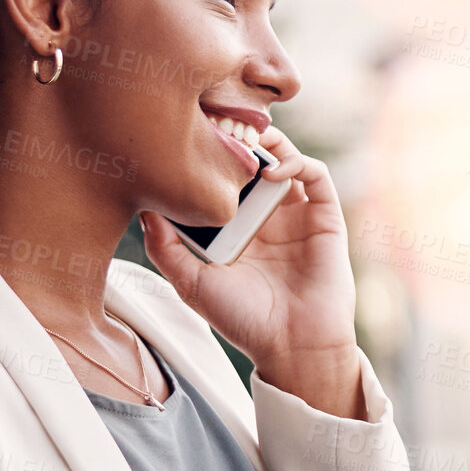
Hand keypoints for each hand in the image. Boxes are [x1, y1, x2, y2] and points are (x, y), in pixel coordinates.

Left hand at [140, 125, 364, 418]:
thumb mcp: (191, 284)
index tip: (193, 139)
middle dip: (240, 138)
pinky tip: (273, 171)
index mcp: (237, 227)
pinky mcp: (325, 217)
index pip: (225, 179)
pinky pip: (315, 176)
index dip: (214, 156)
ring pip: (286, 159)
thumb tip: (144, 207)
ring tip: (248, 141)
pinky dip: (297, 163)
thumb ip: (166, 249)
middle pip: (255, 161)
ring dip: (270, 143)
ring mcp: (298, 214)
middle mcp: (268, 216)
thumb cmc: (243, 320)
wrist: (291, 345)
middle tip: (222, 125)